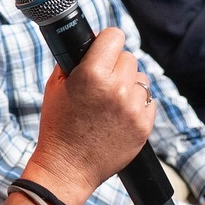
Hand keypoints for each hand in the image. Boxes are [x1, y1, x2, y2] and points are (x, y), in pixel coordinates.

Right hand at [27, 28, 154, 204]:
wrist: (68, 168)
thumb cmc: (58, 126)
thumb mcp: (55, 87)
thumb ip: (73, 60)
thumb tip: (91, 41)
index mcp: (92, 75)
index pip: (114, 36)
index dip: (107, 41)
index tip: (103, 48)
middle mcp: (117, 89)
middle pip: (128, 57)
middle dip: (116, 65)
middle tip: (103, 81)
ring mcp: (133, 109)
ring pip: (141, 78)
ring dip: (129, 85)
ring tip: (111, 101)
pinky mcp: (144, 126)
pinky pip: (149, 101)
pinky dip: (137, 104)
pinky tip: (120, 115)